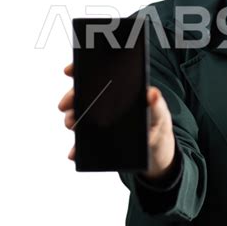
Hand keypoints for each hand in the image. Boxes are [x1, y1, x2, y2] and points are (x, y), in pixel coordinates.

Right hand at [57, 63, 175, 178]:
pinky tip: (74, 153)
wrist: (158, 154)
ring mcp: (102, 122)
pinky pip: (84, 143)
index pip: (100, 77)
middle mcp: (108, 105)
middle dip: (71, 98)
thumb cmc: (159, 129)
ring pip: (80, 116)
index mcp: (122, 93)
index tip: (70, 71)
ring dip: (71, 119)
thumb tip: (152, 93)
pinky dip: (77, 148)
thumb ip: (157, 105)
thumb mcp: (161, 116)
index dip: (83, 71)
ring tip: (72, 125)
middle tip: (65, 105)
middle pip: (85, 96)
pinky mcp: (99, 140)